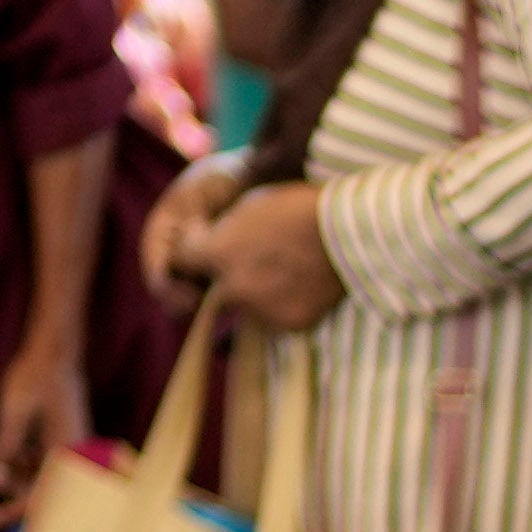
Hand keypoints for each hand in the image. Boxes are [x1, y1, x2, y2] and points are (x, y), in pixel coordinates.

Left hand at [0, 335, 90, 511]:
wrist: (53, 353)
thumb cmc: (36, 379)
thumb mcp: (15, 414)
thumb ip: (5, 450)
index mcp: (68, 452)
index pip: (43, 496)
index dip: (15, 512)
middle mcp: (73, 458)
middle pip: (43, 494)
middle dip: (15, 497)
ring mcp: (68, 453)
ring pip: (40, 482)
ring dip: (17, 479)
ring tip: (4, 457)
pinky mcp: (60, 446)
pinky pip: (40, 468)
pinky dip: (22, 466)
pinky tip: (14, 448)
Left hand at [156, 171, 338, 336]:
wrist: (350, 231)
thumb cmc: (301, 207)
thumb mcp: (250, 207)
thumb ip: (222, 233)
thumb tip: (207, 241)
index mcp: (218, 253)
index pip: (181, 260)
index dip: (192, 249)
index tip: (205, 243)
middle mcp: (234, 288)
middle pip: (216, 290)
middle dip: (228, 277)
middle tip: (258, 259)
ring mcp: (262, 311)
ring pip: (248, 307)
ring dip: (257, 294)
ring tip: (286, 271)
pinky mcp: (290, 325)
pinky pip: (277, 318)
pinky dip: (284, 305)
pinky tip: (302, 285)